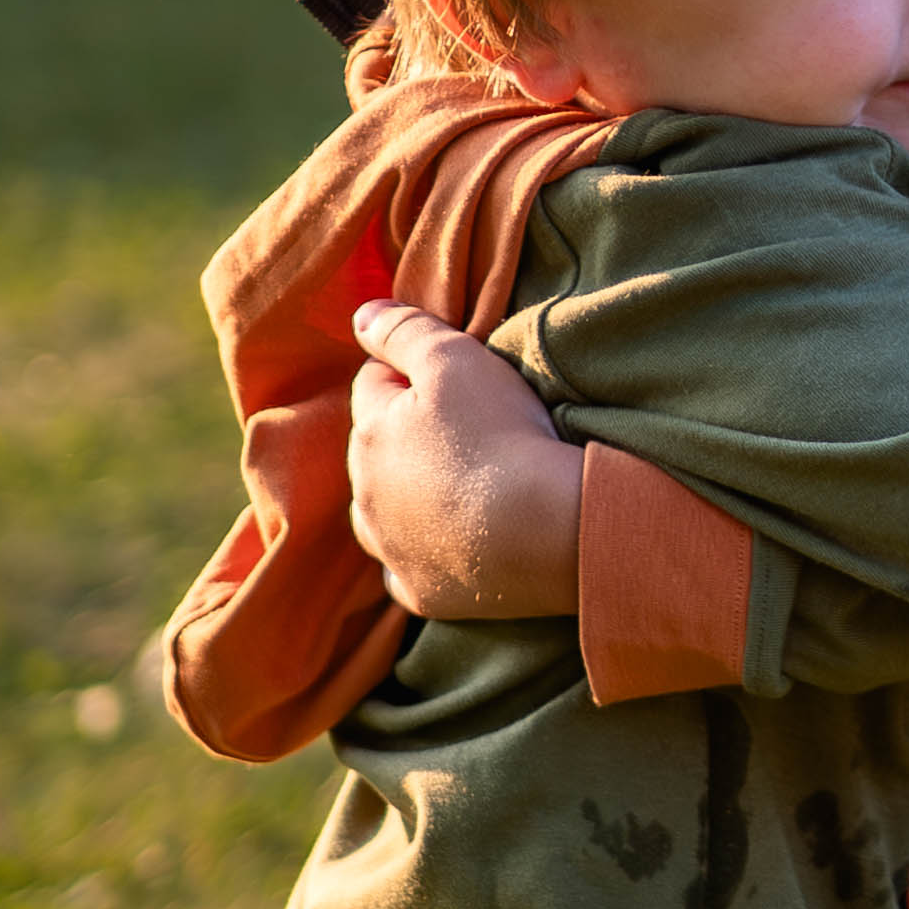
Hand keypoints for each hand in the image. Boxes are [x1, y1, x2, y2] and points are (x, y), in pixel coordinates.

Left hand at [348, 302, 585, 618]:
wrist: (548, 531)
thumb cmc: (502, 435)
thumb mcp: (455, 358)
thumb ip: (402, 329)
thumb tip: (361, 315)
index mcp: (368, 434)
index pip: (375, 384)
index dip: (415, 373)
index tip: (461, 381)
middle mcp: (364, 496)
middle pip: (378, 450)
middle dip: (409, 436)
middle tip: (474, 432)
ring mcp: (391, 550)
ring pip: (384, 514)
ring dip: (410, 498)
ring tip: (462, 487)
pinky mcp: (422, 593)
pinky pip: (410, 569)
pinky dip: (427, 553)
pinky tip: (458, 543)